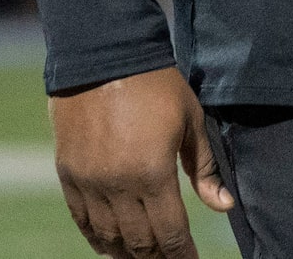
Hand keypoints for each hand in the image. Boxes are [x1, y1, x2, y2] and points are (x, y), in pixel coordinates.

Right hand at [50, 66, 233, 257]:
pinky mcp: (68, 174)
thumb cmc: (156, 84)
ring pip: (109, 237)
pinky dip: (96, 238)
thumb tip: (224, 206)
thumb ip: (205, 168)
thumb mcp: (190, 120)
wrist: (104, 54)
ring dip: (126, 254)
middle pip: (139, 242)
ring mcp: (89, 182)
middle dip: (157, 258)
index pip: (171, 233)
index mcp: (153, 173)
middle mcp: (118, 185)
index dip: (183, 255)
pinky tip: (109, 247)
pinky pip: (82, 220)